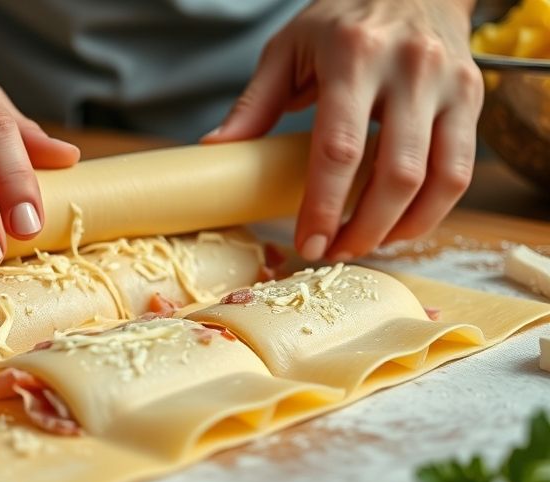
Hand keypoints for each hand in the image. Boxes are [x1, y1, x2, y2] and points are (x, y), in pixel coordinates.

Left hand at [203, 0, 482, 260]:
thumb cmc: (341, 19)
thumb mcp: (288, 48)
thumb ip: (255, 103)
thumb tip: (215, 149)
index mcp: (354, 56)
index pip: (339, 148)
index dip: (323, 205)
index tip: (308, 241)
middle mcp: (410, 69)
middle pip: (396, 173)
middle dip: (365, 228)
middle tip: (335, 252)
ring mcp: (450, 83)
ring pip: (440, 178)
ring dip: (403, 227)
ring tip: (366, 245)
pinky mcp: (473, 97)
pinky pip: (461, 169)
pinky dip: (433, 209)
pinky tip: (401, 225)